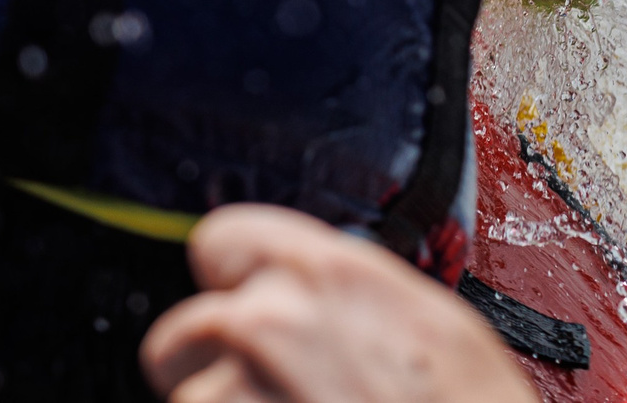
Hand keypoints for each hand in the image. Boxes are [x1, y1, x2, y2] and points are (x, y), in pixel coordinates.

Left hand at [142, 207, 536, 402]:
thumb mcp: (436, 326)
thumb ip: (355, 295)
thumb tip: (320, 294)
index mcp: (333, 274)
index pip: (221, 240)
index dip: (228, 279)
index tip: (235, 301)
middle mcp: (277, 318)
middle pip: (190, 328)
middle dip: (210, 362)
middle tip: (256, 390)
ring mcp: (246, 386)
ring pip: (193, 396)